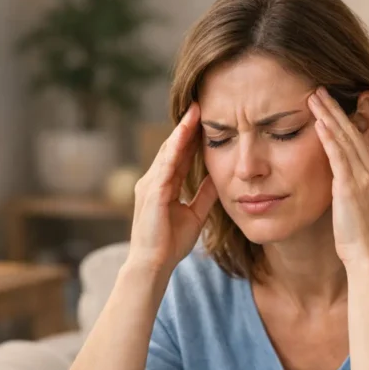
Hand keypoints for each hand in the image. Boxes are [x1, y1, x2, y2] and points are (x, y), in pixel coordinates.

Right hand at [127, 103, 218, 274]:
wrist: (154, 264)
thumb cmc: (170, 243)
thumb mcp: (195, 214)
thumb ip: (204, 195)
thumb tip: (218, 178)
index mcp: (164, 185)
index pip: (180, 155)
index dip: (191, 137)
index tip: (205, 119)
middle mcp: (153, 180)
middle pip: (172, 147)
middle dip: (186, 126)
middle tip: (200, 104)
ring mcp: (150, 185)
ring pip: (168, 151)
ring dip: (181, 131)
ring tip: (194, 111)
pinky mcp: (152, 192)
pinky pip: (166, 165)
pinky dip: (175, 148)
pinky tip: (184, 134)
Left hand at [308, 87, 368, 265]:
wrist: (368, 257)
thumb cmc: (359, 238)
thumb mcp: (360, 207)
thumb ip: (352, 188)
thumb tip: (340, 181)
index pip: (359, 139)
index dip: (344, 120)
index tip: (330, 104)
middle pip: (353, 132)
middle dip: (335, 109)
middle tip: (319, 89)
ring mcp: (365, 178)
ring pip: (345, 139)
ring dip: (328, 116)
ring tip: (313, 97)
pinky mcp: (351, 187)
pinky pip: (338, 157)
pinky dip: (328, 138)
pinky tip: (318, 123)